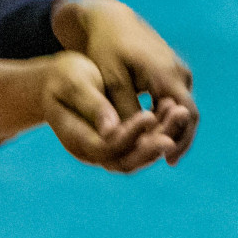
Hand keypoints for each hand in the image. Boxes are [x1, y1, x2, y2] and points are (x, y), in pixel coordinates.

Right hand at [0, 51, 176, 173]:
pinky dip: (159, 134)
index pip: (107, 147)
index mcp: (75, 138)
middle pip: (126, 161)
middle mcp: (90, 153)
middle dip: (154, 142)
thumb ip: (91, 104)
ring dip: (162, 138)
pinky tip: (172, 112)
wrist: (58, 83)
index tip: (149, 114)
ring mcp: (104, 152)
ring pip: (137, 158)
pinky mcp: (118, 145)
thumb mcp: (73, 82)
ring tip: (180, 113)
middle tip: (178, 117)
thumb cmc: (62, 77)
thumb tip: (110, 128)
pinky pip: (141, 148)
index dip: (130, 134)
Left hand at [51, 0, 197, 164]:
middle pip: (187, 114)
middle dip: (177, 137)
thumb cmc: (106, 47)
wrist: (111, 18)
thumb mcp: (110, 79)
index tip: (167, 160)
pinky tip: (151, 130)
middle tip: (164, 160)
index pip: (186, 116)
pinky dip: (164, 115)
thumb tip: (118, 139)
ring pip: (180, 107)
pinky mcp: (170, 71)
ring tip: (157, 150)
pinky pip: (172, 98)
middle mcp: (179, 73)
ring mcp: (177, 71)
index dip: (181, 140)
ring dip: (171, 127)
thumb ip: (119, 109)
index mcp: (167, 75)